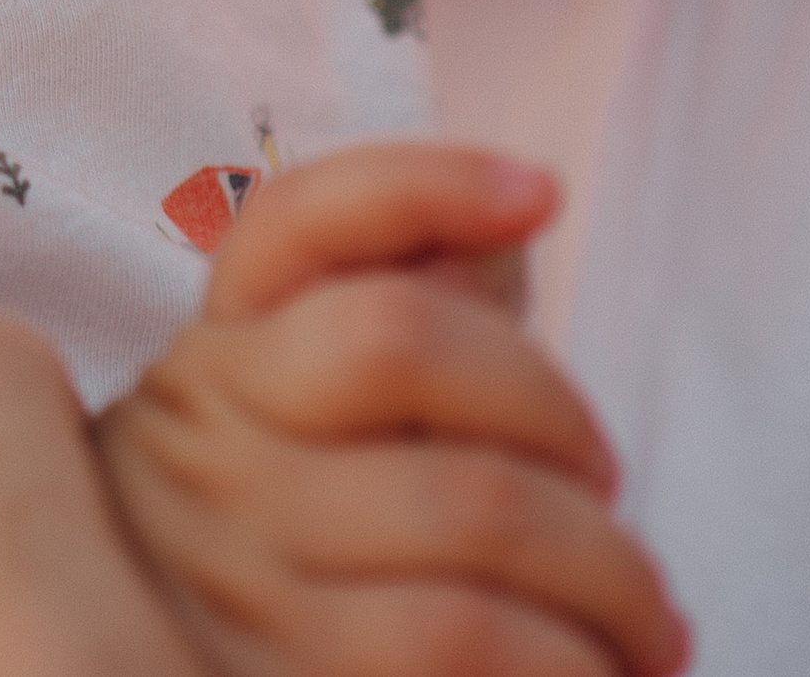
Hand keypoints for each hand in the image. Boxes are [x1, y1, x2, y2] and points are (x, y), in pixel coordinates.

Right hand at [95, 145, 690, 676]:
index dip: (425, 181)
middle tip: (608, 487)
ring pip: (464, 509)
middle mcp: (210, 438)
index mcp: (222, 349)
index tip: (540, 191)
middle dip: (556, 409)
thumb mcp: (315, 414)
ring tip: (647, 625)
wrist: (162, 676)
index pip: (301, 220)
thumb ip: (405, 310)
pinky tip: (595, 672)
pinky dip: (569, 662)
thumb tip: (509, 218)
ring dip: (606, 571)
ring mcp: (239, 568)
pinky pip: (462, 645)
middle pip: (405, 343)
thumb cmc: (304, 540)